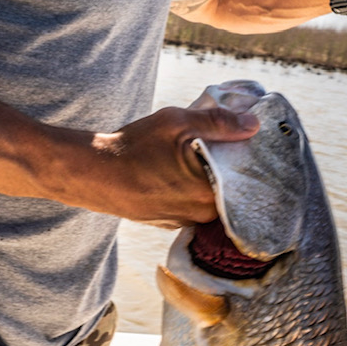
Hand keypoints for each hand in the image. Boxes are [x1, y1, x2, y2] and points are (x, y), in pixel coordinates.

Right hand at [89, 104, 258, 227]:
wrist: (94, 174)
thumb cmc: (135, 148)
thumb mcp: (178, 123)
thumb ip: (220, 123)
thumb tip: (252, 124)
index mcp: (210, 194)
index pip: (247, 182)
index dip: (247, 162)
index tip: (243, 146)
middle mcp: (200, 216)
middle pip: (229, 192)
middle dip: (225, 170)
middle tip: (217, 147)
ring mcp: (182, 222)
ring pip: (208, 200)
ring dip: (205, 181)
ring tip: (191, 158)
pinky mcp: (166, 222)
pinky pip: (189, 206)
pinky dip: (188, 190)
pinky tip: (173, 172)